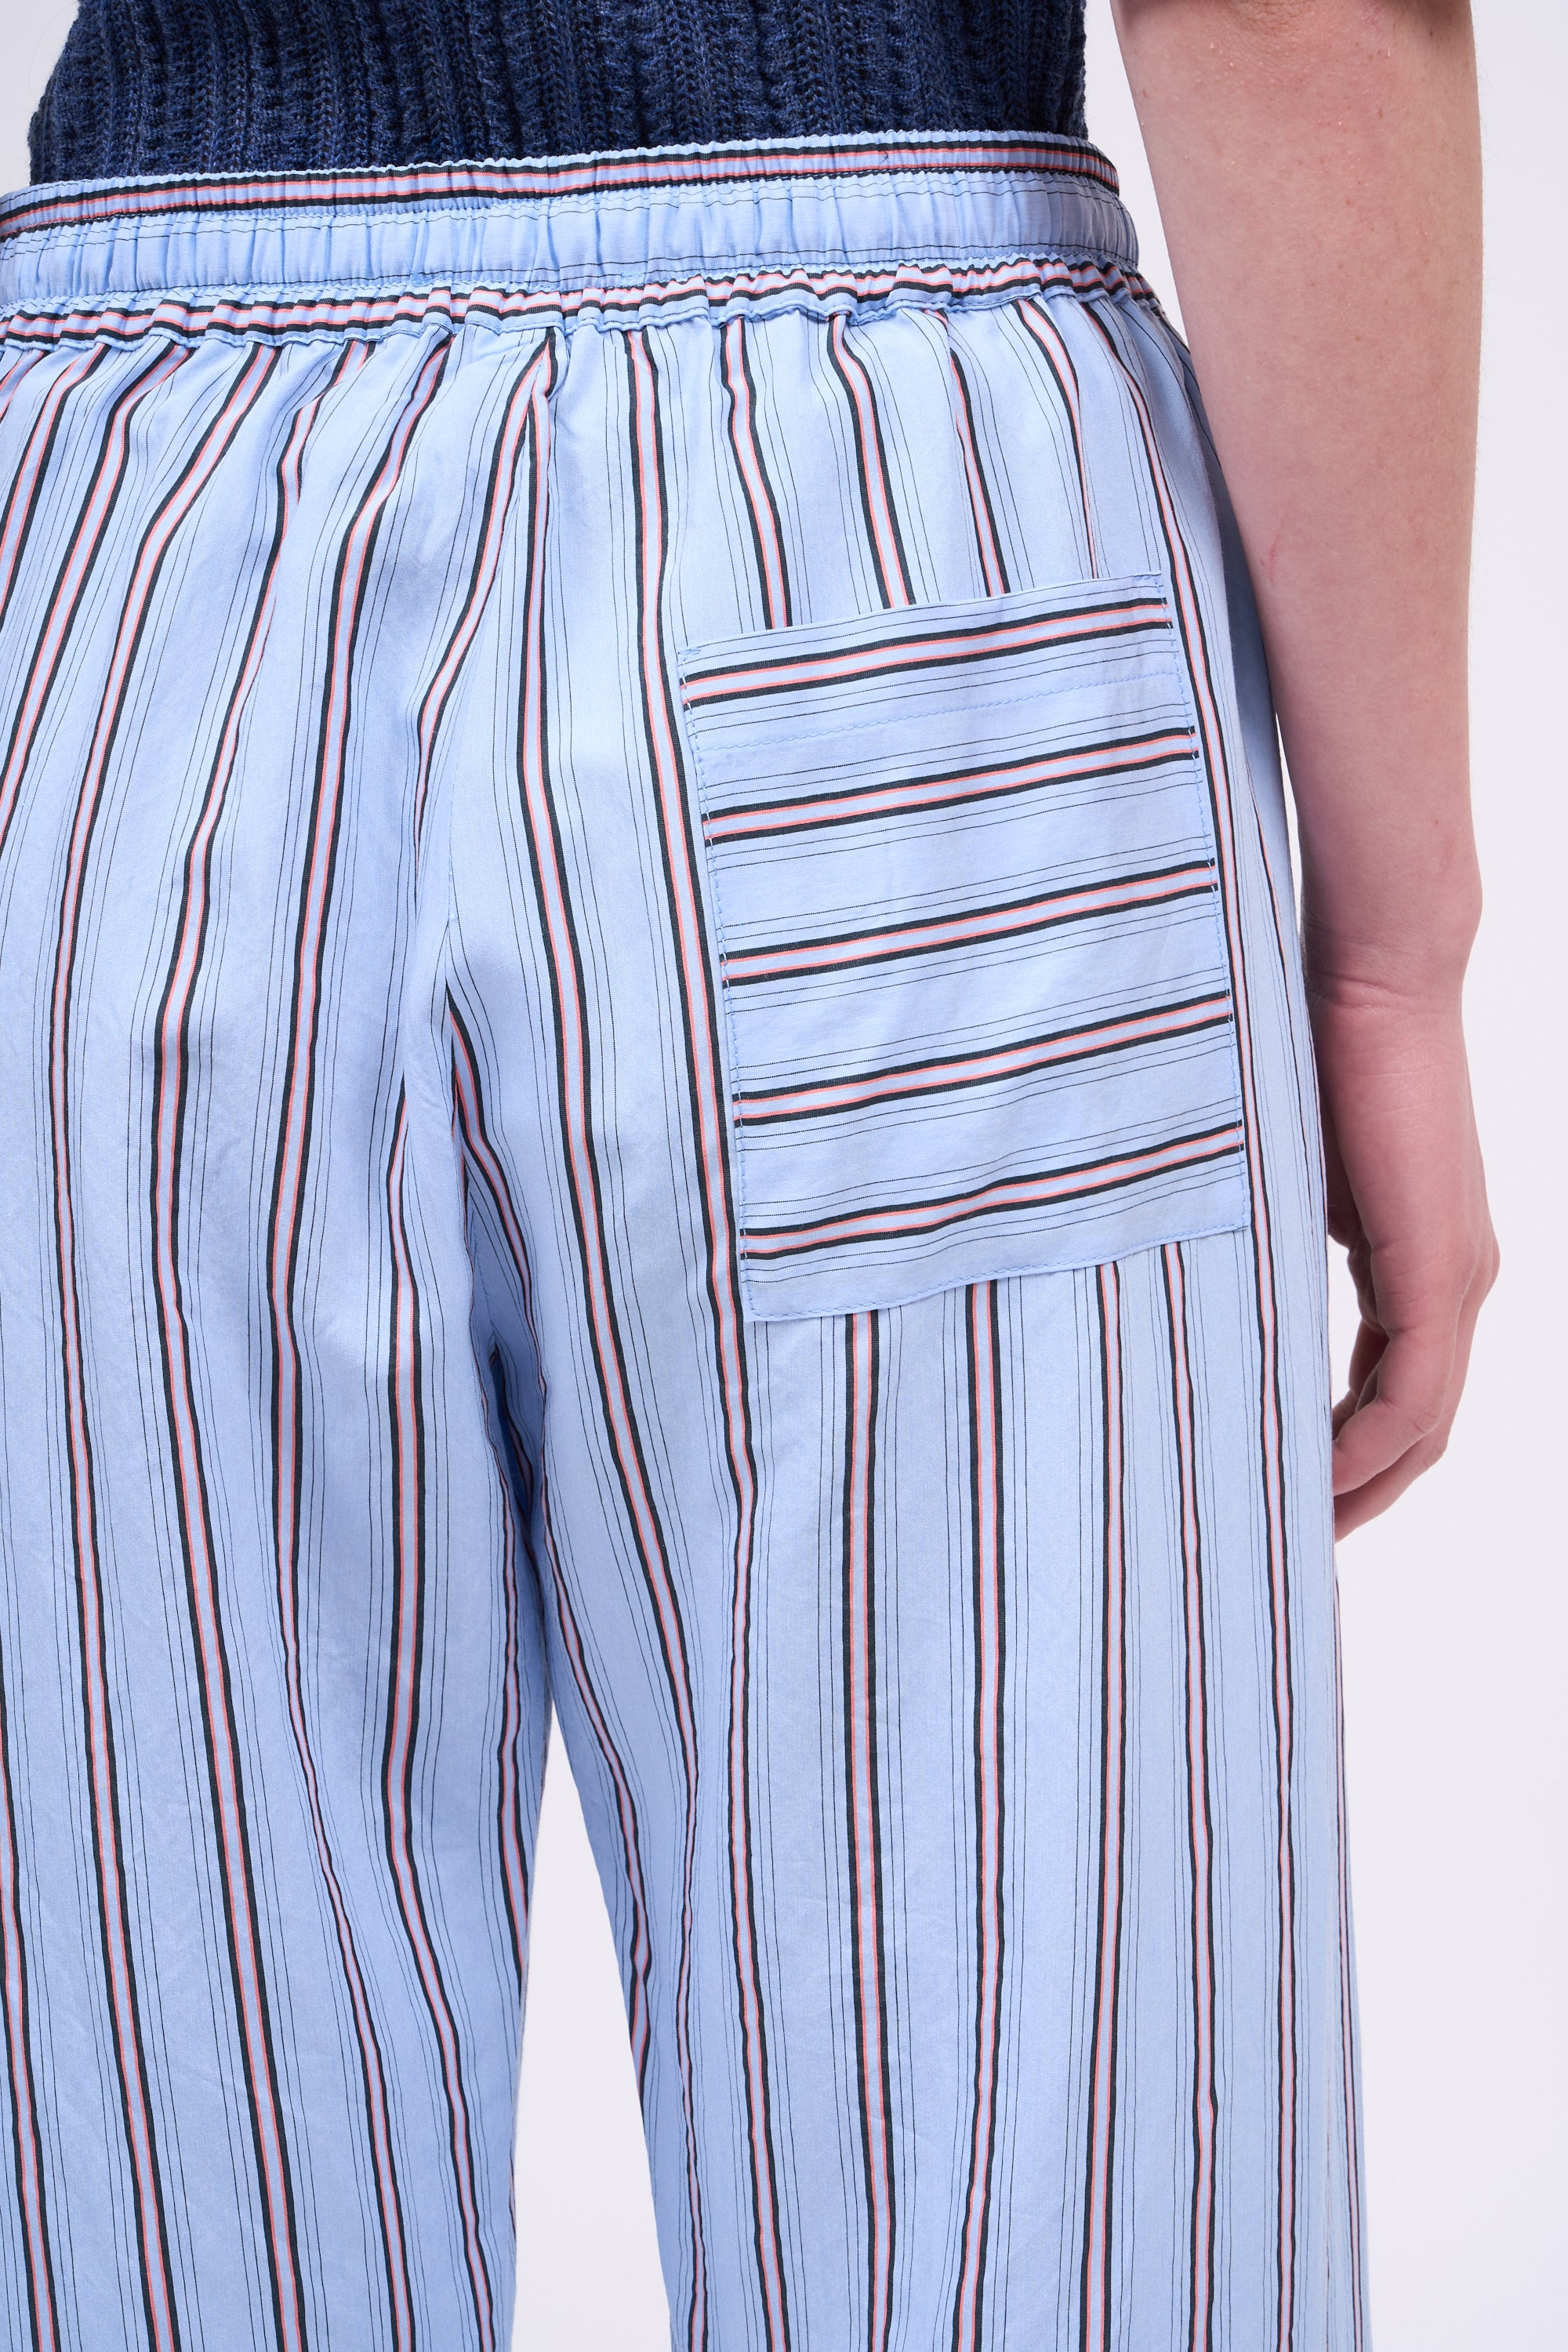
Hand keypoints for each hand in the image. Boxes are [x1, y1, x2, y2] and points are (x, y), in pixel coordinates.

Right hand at [1309, 966, 1497, 1538]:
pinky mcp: (1443, 1268)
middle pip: (1416, 1431)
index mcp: (1420, 1263)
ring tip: (1295, 1532)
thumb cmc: (1316, 1051)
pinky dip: (1369, 1446)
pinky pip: (1414, 1394)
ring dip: (1363, 1486)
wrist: (1377, 976)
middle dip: (1356, 1494)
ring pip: (1420, 1425)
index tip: (1283, 1493)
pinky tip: (1319, 1477)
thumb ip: (1265, 1243)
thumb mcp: (1282, 1178)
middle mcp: (1456, 1282)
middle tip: (1286, 1543)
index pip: (1393, 1392)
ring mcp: (1458, 1279)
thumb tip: (1199, 1287)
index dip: (1346, 1455)